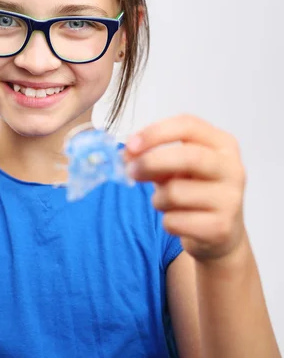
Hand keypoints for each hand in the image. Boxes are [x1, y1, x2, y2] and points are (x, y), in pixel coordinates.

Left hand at [124, 114, 246, 261]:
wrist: (220, 232)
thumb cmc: (193, 191)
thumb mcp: (175, 168)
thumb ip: (152, 156)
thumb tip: (126, 154)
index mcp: (222, 144)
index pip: (188, 126)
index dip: (155, 133)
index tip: (130, 145)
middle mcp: (232, 168)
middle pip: (188, 157)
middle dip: (151, 162)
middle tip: (130, 171)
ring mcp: (230, 199)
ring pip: (175, 193)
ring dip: (158, 199)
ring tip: (166, 203)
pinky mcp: (220, 227)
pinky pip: (174, 221)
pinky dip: (166, 222)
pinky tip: (179, 221)